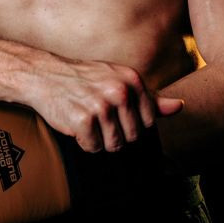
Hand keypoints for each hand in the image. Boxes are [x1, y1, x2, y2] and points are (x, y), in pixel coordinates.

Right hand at [30, 58, 183, 152]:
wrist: (43, 74)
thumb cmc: (83, 79)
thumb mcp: (118, 79)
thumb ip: (150, 98)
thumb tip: (180, 106)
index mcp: (132, 79)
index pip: (148, 123)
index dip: (129, 123)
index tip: (113, 112)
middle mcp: (120, 91)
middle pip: (133, 137)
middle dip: (114, 133)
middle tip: (97, 115)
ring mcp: (102, 105)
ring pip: (114, 145)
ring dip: (98, 139)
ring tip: (87, 118)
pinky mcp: (84, 119)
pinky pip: (93, 147)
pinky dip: (83, 141)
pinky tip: (75, 123)